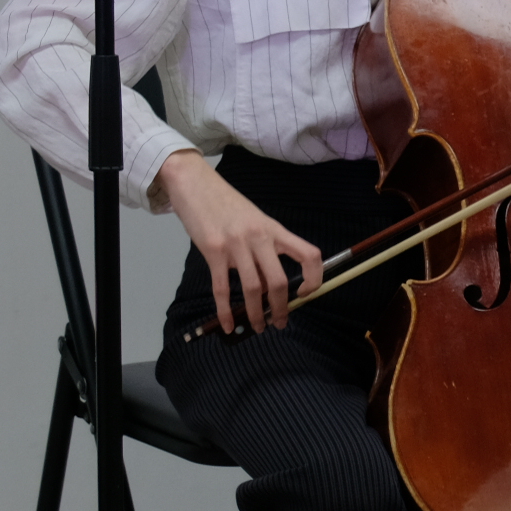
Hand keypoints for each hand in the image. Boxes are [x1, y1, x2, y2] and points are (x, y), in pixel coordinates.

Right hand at [154, 151, 321, 332]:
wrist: (196, 184)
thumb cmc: (227, 204)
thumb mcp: (255, 221)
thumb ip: (264, 248)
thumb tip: (268, 286)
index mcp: (275, 229)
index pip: (309, 254)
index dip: (314, 277)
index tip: (305, 294)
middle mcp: (259, 237)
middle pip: (279, 281)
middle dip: (281, 308)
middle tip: (279, 322)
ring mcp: (236, 245)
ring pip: (253, 288)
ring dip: (256, 313)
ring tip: (258, 327)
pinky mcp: (213, 251)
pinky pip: (222, 288)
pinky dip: (225, 311)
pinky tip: (227, 325)